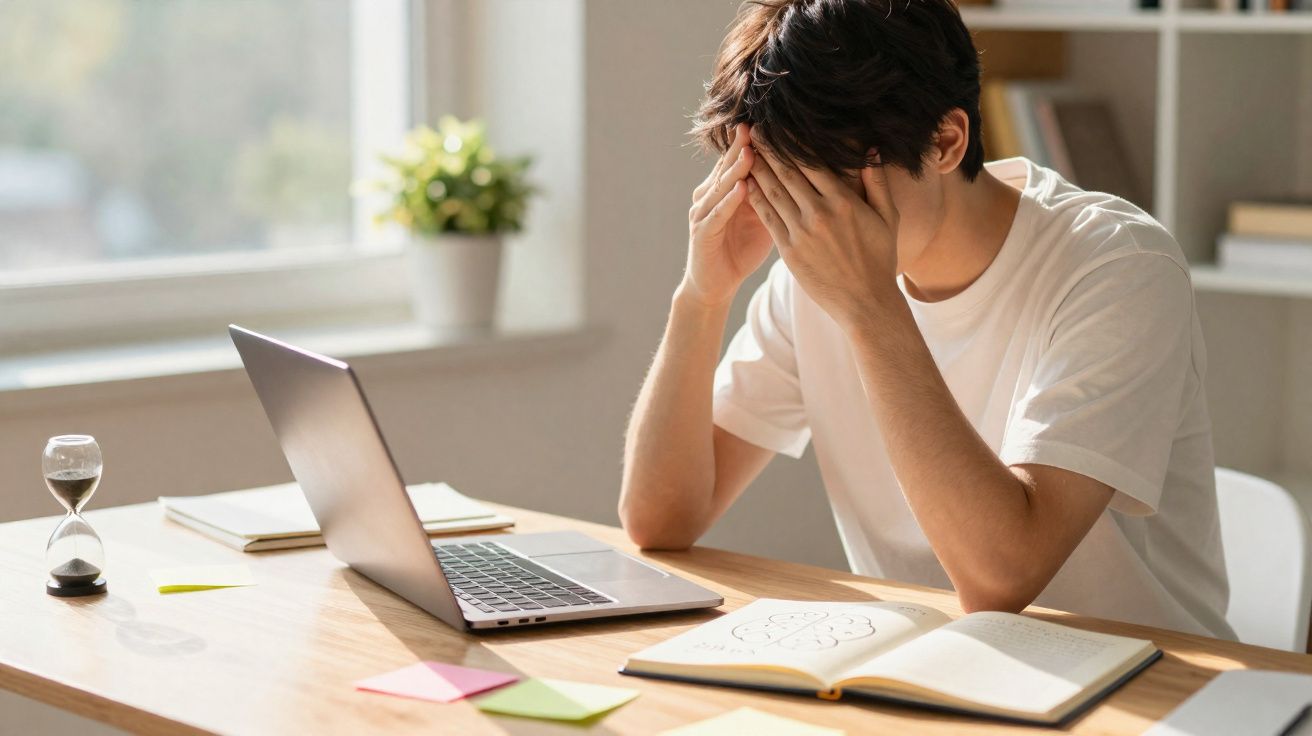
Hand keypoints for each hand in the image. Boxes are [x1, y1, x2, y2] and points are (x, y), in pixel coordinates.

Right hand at [683, 124, 773, 307]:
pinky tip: (741, 189)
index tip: (776, 124)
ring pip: (721, 186)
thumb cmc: (742, 249)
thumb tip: (811, 175)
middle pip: (729, 165)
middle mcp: (711, 194)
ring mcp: (703, 212)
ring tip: (751, 151)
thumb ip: (779, 194)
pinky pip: (716, 214)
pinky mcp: (701, 233)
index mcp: (727, 188)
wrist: (714, 284)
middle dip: (743, 145)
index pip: (742, 159)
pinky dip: (728, 202)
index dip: (757, 142)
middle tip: (758, 124)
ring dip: (736, 169)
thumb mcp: (766, 218)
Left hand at [746, 147, 899, 328]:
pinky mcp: (788, 251)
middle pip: (787, 172)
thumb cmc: (879, 259)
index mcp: (843, 201)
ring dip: (757, 169)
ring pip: (773, 192)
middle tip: (753, 130)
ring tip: (744, 152)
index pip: (812, 162)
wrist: (865, 302)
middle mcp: (819, 213)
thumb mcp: (887, 218)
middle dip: (768, 149)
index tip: (778, 126)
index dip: (791, 142)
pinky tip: (744, 184)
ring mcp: (801, 232)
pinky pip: (767, 217)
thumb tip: (871, 149)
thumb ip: (877, 182)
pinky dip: (754, 198)